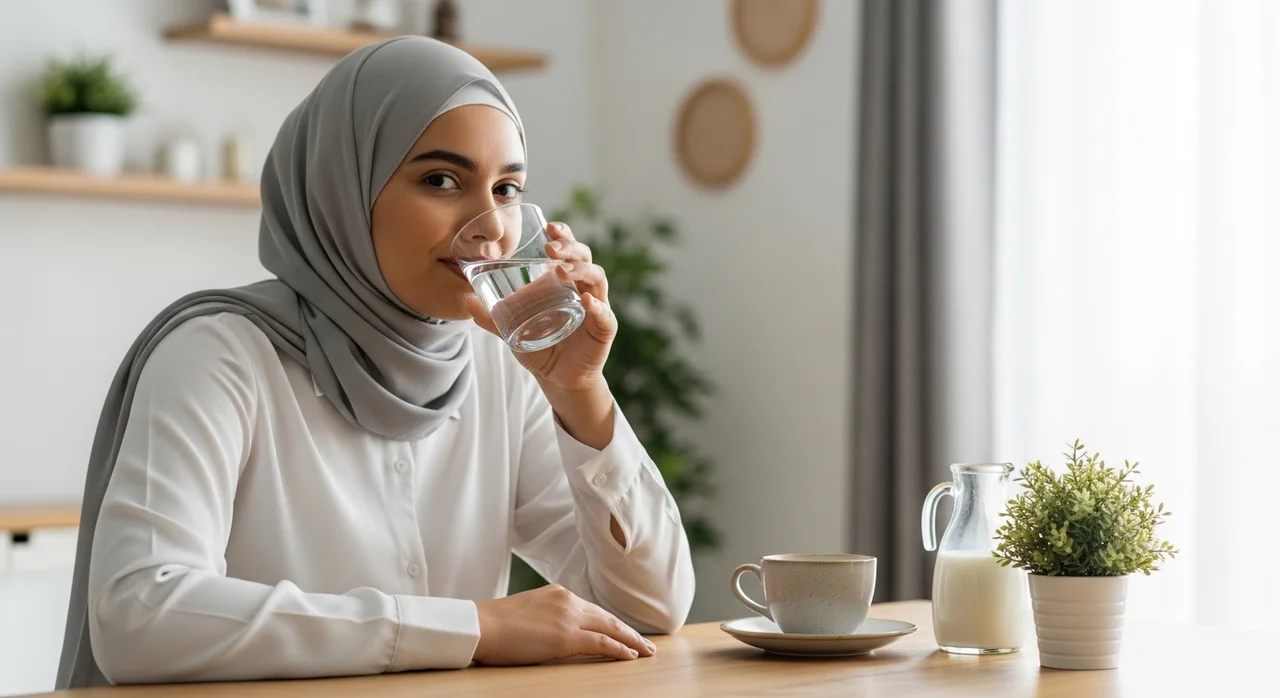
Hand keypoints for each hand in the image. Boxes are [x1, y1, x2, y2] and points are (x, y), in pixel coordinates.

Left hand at [465, 221, 615, 391]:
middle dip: (570, 248)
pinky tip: (586, 301)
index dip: (563, 235)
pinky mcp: (604, 329)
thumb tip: (465, 300)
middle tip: (551, 248)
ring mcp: (596, 307)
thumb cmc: (539, 346)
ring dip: (580, 270)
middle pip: (585, 257)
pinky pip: (604, 314)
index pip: (568, 249)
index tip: (548, 227)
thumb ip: (490, 316)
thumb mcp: (511, 329)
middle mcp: (584, 288)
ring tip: (561, 271)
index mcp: (565, 281)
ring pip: (597, 278)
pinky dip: (597, 306)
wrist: (557, 378)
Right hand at [472, 584, 655, 664]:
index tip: (625, 632)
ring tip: (646, 652)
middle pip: (607, 617)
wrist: (480, 625)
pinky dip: (619, 649)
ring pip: (610, 628)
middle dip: (629, 632)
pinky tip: (630, 655)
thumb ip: (547, 617)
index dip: (612, 623)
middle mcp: (567, 600)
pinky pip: (601, 643)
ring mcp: (568, 617)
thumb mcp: (527, 612)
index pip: (593, 610)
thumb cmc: (495, 624)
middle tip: (646, 644)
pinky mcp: (566, 637)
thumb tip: (555, 631)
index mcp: (558, 593)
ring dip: (631, 641)